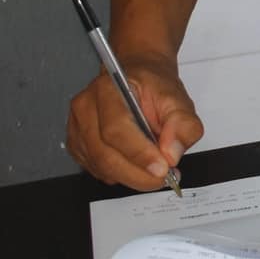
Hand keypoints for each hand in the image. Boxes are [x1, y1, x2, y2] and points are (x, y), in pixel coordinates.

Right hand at [66, 57, 201, 188]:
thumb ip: (182, 124)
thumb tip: (172, 153)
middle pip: (104, 153)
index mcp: (109, 88)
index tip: (163, 167)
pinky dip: (119, 175)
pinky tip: (135, 167)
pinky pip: (95, 169)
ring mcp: (78, 126)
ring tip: (154, 172)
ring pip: (99, 165)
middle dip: (137, 173)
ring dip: (130, 176)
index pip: (117, 128)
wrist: (138, 81)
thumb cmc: (152, 87)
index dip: (140, 153)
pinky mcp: (77, 143)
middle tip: (163, 177)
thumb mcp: (178, 99)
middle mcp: (87, 106)